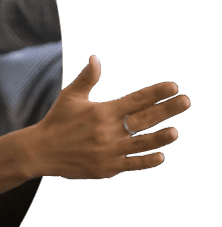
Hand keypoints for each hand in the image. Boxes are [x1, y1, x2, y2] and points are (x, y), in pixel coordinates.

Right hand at [28, 56, 189, 179]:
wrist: (39, 151)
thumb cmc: (56, 122)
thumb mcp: (70, 97)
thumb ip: (86, 78)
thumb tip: (95, 58)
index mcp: (102, 112)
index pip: (136, 100)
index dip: (156, 93)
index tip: (173, 86)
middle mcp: (108, 131)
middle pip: (145, 119)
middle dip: (168, 110)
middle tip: (186, 101)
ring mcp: (109, 151)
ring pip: (143, 144)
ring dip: (161, 137)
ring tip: (176, 131)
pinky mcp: (106, 168)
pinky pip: (132, 165)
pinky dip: (147, 161)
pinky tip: (160, 156)